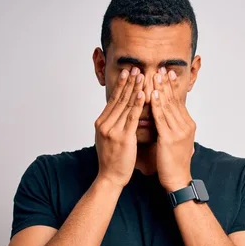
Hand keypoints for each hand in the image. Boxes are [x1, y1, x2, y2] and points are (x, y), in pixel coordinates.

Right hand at [94, 67, 144, 187]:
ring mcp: (112, 130)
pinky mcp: (122, 138)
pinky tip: (143, 94)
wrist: (110, 177)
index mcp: (102, 122)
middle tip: (135, 68)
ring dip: (134, 88)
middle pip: (119, 99)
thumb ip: (113, 125)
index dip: (121, 85)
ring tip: (141, 76)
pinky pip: (132, 118)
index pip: (113, 100)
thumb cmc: (112, 160)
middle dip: (128, 82)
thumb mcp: (109, 138)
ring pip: (125, 105)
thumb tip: (119, 114)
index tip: (128, 73)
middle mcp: (105, 124)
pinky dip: (138, 104)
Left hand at [151, 67, 195, 191]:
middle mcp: (186, 125)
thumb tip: (166, 116)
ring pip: (168, 106)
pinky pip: (161, 118)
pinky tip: (151, 95)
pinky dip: (156, 105)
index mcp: (188, 124)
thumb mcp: (175, 140)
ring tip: (155, 76)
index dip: (171, 87)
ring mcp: (179, 131)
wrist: (177, 179)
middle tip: (161, 68)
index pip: (178, 101)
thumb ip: (172, 126)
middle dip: (166, 83)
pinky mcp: (170, 138)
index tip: (166, 73)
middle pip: (174, 100)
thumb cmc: (173, 162)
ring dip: (160, 89)